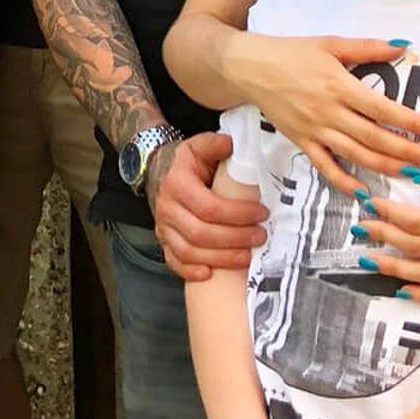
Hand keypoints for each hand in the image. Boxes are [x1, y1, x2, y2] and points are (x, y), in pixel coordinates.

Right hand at [151, 132, 264, 280]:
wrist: (158, 171)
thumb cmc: (186, 163)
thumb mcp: (198, 147)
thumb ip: (214, 144)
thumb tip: (231, 144)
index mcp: (177, 184)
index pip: (209, 206)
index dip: (237, 214)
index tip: (261, 213)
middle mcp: (166, 208)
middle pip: (201, 233)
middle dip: (235, 239)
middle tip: (260, 236)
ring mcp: (163, 227)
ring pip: (189, 252)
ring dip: (221, 258)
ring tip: (247, 256)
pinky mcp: (163, 241)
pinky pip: (174, 262)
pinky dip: (191, 272)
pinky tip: (212, 274)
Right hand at [229, 34, 419, 190]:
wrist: (249, 67)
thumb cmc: (291, 52)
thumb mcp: (331, 44)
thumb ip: (369, 47)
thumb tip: (404, 46)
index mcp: (339, 86)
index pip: (383, 109)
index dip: (412, 122)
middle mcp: (329, 112)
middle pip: (375, 138)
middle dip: (409, 152)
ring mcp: (314, 130)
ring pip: (356, 155)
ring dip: (387, 168)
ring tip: (413, 175)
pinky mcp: (301, 142)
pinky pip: (325, 166)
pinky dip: (344, 181)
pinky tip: (364, 192)